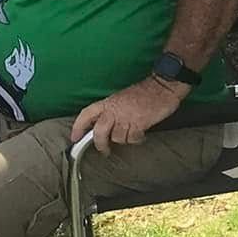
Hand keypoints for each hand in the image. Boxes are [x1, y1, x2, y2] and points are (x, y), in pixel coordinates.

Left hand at [71, 76, 185, 153]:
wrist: (163, 86)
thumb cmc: (145, 92)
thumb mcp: (123, 98)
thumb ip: (113, 110)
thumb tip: (106, 125)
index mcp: (109, 102)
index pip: (87, 114)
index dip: (78, 127)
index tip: (74, 138)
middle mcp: (114, 110)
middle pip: (98, 132)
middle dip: (100, 144)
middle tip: (104, 150)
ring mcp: (126, 117)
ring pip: (117, 138)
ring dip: (125, 139)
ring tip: (132, 134)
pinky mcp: (138, 124)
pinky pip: (132, 139)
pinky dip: (137, 139)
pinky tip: (141, 134)